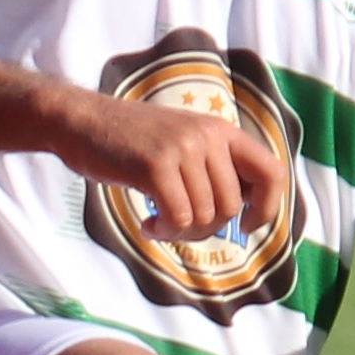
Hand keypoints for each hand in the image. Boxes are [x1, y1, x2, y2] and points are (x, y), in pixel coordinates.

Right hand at [52, 84, 294, 250]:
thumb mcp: (183, 143)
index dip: (267, 207)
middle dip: (206, 228)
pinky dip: (163, 231)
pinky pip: (179, 218)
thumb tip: (242, 214)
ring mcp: (183, 148)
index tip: (246, 226)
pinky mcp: (156, 165)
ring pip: (204, 217)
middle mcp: (208, 135)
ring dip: (180, 232)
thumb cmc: (131, 142)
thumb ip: (214, 168)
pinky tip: (147, 224)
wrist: (82, 122)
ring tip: (158, 223)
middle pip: (231, 206)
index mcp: (221, 130)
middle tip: (178, 226)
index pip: (271, 172)